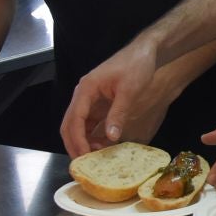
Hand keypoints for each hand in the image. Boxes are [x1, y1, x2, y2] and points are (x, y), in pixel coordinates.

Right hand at [58, 39, 164, 157]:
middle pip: (70, 124)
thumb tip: (111, 137)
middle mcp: (83, 94)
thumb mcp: (129, 91)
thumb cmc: (136, 66)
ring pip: (78, 125)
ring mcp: (90, 98)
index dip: (77, 140)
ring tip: (95, 157)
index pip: (75, 119)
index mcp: (86, 89)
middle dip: (74, 144)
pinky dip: (92, 135)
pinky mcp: (98, 102)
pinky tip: (102, 146)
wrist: (145, 51)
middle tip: (84, 163)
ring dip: (83, 141)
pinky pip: (89, 122)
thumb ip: (118, 114)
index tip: (83, 156)